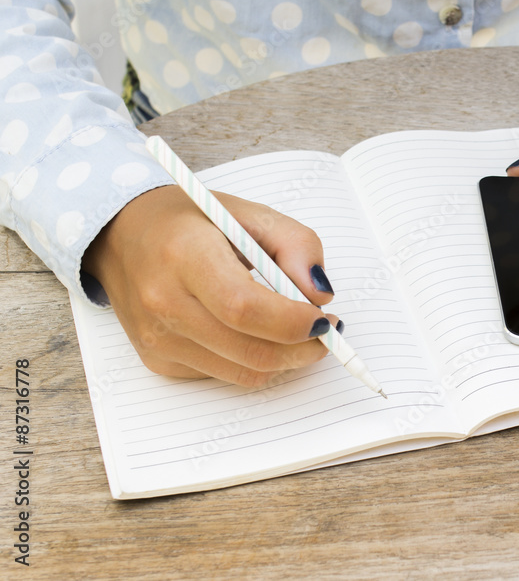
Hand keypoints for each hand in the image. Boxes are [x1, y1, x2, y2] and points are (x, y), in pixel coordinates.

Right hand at [82, 186, 337, 386]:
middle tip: (326, 331)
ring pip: (243, 372)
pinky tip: (254, 332)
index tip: (324, 318)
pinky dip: (252, 360)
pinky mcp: (158, 361)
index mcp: (184, 254)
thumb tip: (320, 296)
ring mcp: (157, 338)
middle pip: (250, 350)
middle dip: (302, 349)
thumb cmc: (192, 222)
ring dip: (285, 359)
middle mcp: (163, 301)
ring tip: (298, 330)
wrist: (123, 235)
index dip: (293, 321)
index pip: (244, 307)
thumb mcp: (250, 213)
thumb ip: (296, 245)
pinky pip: (224, 375)